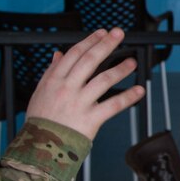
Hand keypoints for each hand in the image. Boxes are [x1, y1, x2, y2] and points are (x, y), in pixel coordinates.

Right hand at [25, 28, 145, 140]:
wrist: (41, 147)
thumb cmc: (41, 121)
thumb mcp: (40, 92)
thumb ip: (50, 72)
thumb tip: (58, 55)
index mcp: (54, 80)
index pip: (75, 54)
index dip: (90, 41)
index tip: (102, 33)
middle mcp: (67, 88)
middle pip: (90, 60)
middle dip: (106, 44)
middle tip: (119, 34)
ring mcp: (79, 103)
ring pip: (104, 80)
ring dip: (120, 69)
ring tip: (132, 62)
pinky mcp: (91, 119)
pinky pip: (113, 105)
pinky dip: (128, 97)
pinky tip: (139, 90)